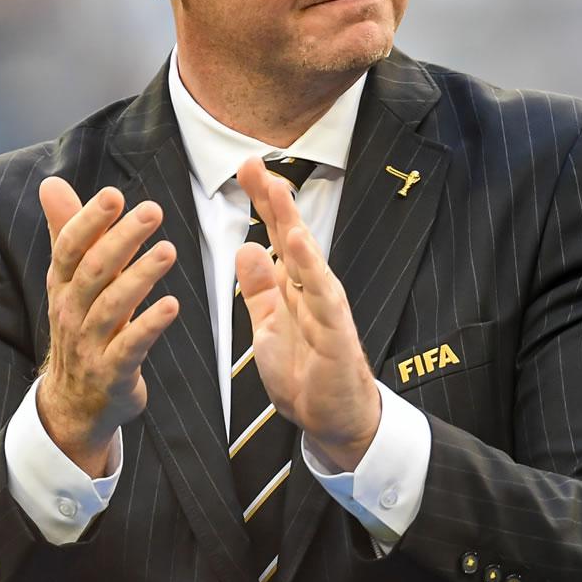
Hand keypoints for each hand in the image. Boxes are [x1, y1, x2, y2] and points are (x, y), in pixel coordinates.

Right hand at [34, 177, 180, 474]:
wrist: (74, 403)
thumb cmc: (80, 328)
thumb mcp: (69, 282)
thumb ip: (67, 231)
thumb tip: (51, 183)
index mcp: (62, 285)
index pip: (70, 248)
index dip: (90, 221)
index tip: (114, 195)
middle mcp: (71, 312)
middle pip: (94, 271)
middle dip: (122, 239)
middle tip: (153, 211)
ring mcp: (90, 344)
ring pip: (112, 306)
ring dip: (140, 276)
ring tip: (168, 251)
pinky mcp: (112, 372)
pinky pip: (130, 346)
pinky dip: (149, 325)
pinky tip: (171, 305)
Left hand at [234, 157, 379, 470]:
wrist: (333, 418)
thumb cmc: (305, 372)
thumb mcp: (268, 325)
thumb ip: (259, 289)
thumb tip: (246, 248)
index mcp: (293, 287)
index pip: (277, 236)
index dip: (261, 203)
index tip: (245, 168)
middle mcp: (311, 289)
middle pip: (292, 234)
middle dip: (274, 199)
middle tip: (255, 162)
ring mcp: (326, 307)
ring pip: (308, 256)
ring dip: (291, 221)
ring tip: (276, 189)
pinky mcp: (335, 332)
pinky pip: (321, 295)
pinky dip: (310, 267)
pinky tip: (298, 242)